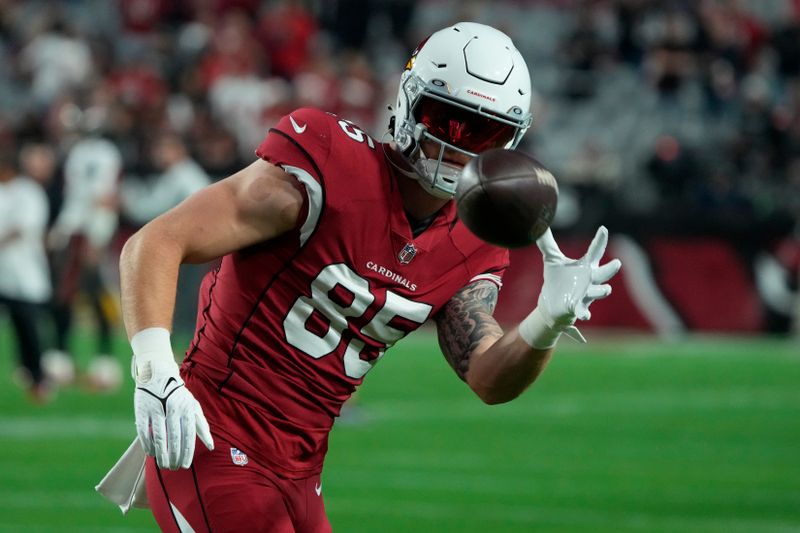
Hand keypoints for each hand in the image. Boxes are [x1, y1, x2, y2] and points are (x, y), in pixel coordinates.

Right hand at [133, 357, 213, 469]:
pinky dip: (148, 445)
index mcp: (187, 408)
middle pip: (174, 438)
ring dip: (161, 454)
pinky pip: (144, 432)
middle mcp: (173, 409)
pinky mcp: (142, 410)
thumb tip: (211, 446)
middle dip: (174, 456)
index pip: (189, 435)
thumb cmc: (179, 395)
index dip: (187, 452)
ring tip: (163, 465)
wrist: (157, 373)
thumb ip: (202, 426)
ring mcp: (156, 409)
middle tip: (173, 468)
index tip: (185, 465)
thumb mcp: (193, 406)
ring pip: (159, 437)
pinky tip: (152, 454)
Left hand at [536, 226, 621, 340]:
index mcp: (585, 267)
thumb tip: (540, 225)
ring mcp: (585, 295)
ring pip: (599, 292)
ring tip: (606, 289)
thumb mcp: (552, 259)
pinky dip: (584, 313)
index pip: (595, 251)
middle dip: (611, 269)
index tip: (603, 229)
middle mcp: (589, 280)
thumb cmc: (557, 280)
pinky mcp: (577, 307)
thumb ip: (547, 243)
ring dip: (602, 291)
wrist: (551, 304)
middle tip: (618, 262)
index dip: (600, 241)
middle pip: (604, 273)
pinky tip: (585, 316)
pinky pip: (584, 311)